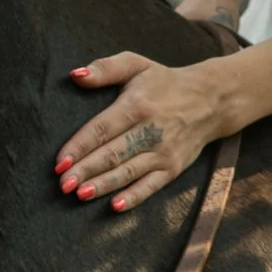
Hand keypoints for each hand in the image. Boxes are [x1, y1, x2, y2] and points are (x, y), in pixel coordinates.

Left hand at [57, 51, 239, 213]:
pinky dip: (135, 197)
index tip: (59, 162)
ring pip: (128, 172)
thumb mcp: (137, 65)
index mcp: (136, 105)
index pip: (102, 129)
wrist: (212, 100)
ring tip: (81, 195)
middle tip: (63, 185)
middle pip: (112, 153)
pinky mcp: (173, 168)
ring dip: (104, 185)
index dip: (79, 146)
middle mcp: (150, 131)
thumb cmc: (165, 83)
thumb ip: (106, 68)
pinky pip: (151, 186)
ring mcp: (163, 152)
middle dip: (86, 170)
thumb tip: (75, 75)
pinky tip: (116, 206)